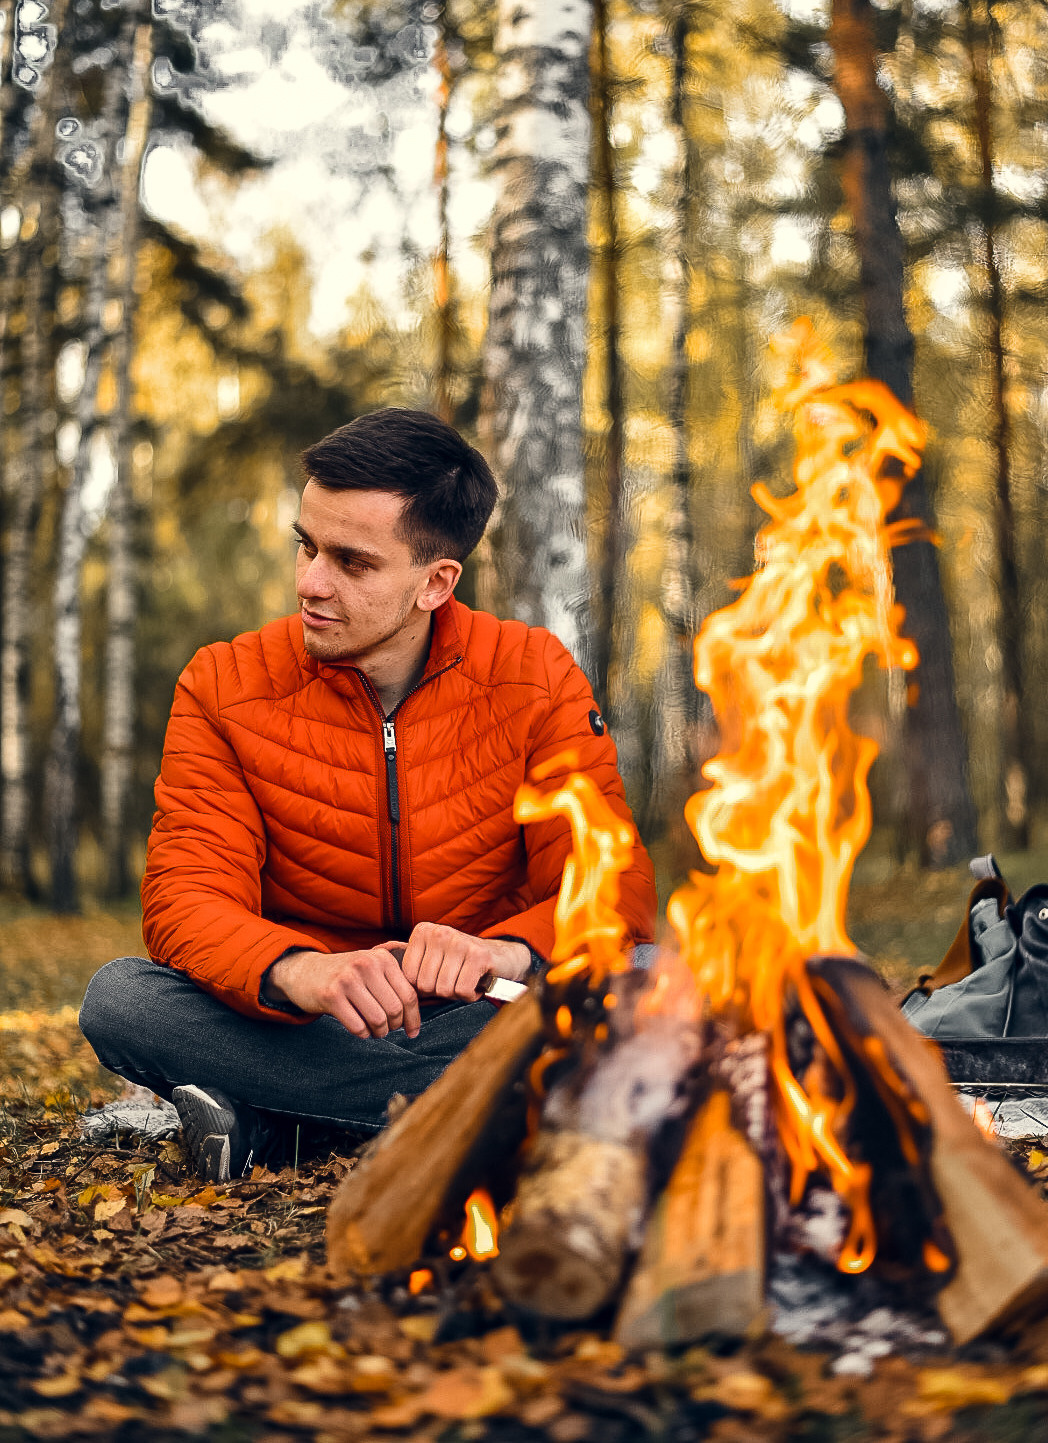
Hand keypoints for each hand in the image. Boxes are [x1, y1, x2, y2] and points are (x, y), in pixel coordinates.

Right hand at [265, 948, 420, 1038]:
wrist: (305, 971)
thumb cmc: (346, 975)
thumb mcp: (371, 968)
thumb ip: (394, 982)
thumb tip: (417, 1014)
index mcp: (382, 958)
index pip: (409, 994)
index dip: (414, 1018)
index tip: (413, 1032)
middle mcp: (366, 965)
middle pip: (395, 1009)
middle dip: (394, 1026)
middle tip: (387, 1029)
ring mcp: (347, 979)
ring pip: (378, 1019)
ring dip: (379, 1032)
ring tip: (375, 1031)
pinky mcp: (331, 995)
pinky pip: (357, 1026)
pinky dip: (362, 1034)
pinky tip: (360, 1030)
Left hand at [396, 923, 529, 1001]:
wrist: (501, 958)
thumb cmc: (461, 964)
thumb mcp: (432, 959)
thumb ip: (411, 966)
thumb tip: (381, 974)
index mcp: (423, 932)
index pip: (408, 976)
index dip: (424, 986)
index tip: (438, 976)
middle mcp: (439, 932)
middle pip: (425, 985)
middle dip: (441, 991)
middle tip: (455, 979)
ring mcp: (459, 942)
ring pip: (443, 989)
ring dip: (456, 993)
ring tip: (466, 979)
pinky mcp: (478, 955)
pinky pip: (462, 991)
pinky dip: (470, 995)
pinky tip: (476, 983)